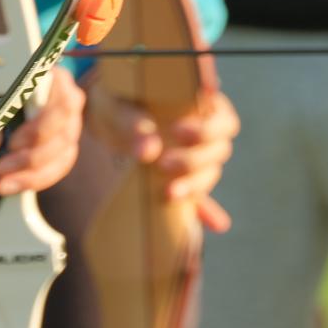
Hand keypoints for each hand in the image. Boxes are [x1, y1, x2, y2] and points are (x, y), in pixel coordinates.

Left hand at [0, 64, 83, 193]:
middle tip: (0, 168)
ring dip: (32, 174)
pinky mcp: (63, 144)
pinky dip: (35, 180)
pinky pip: (59, 167)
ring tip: (2, 182)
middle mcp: (66, 98)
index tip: (12, 143)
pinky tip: (11, 185)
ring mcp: (68, 123)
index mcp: (49, 75)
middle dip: (32, 157)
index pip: (63, 102)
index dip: (41, 127)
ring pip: (63, 155)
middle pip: (65, 134)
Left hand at [92, 82, 240, 232]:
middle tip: (163, 163)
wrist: (104, 118)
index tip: (177, 132)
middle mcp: (204, 131)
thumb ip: (132, 122)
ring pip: (210, 174)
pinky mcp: (183, 178)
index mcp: (199, 104)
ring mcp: (195, 156)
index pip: (224, 120)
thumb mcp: (118, 106)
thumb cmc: (115, 101)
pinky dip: (206, 212)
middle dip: (194, 159)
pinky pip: (198, 196)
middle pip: (219, 150)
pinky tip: (215, 225)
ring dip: (194, 185)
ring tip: (169, 192)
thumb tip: (150, 149)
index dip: (209, 129)